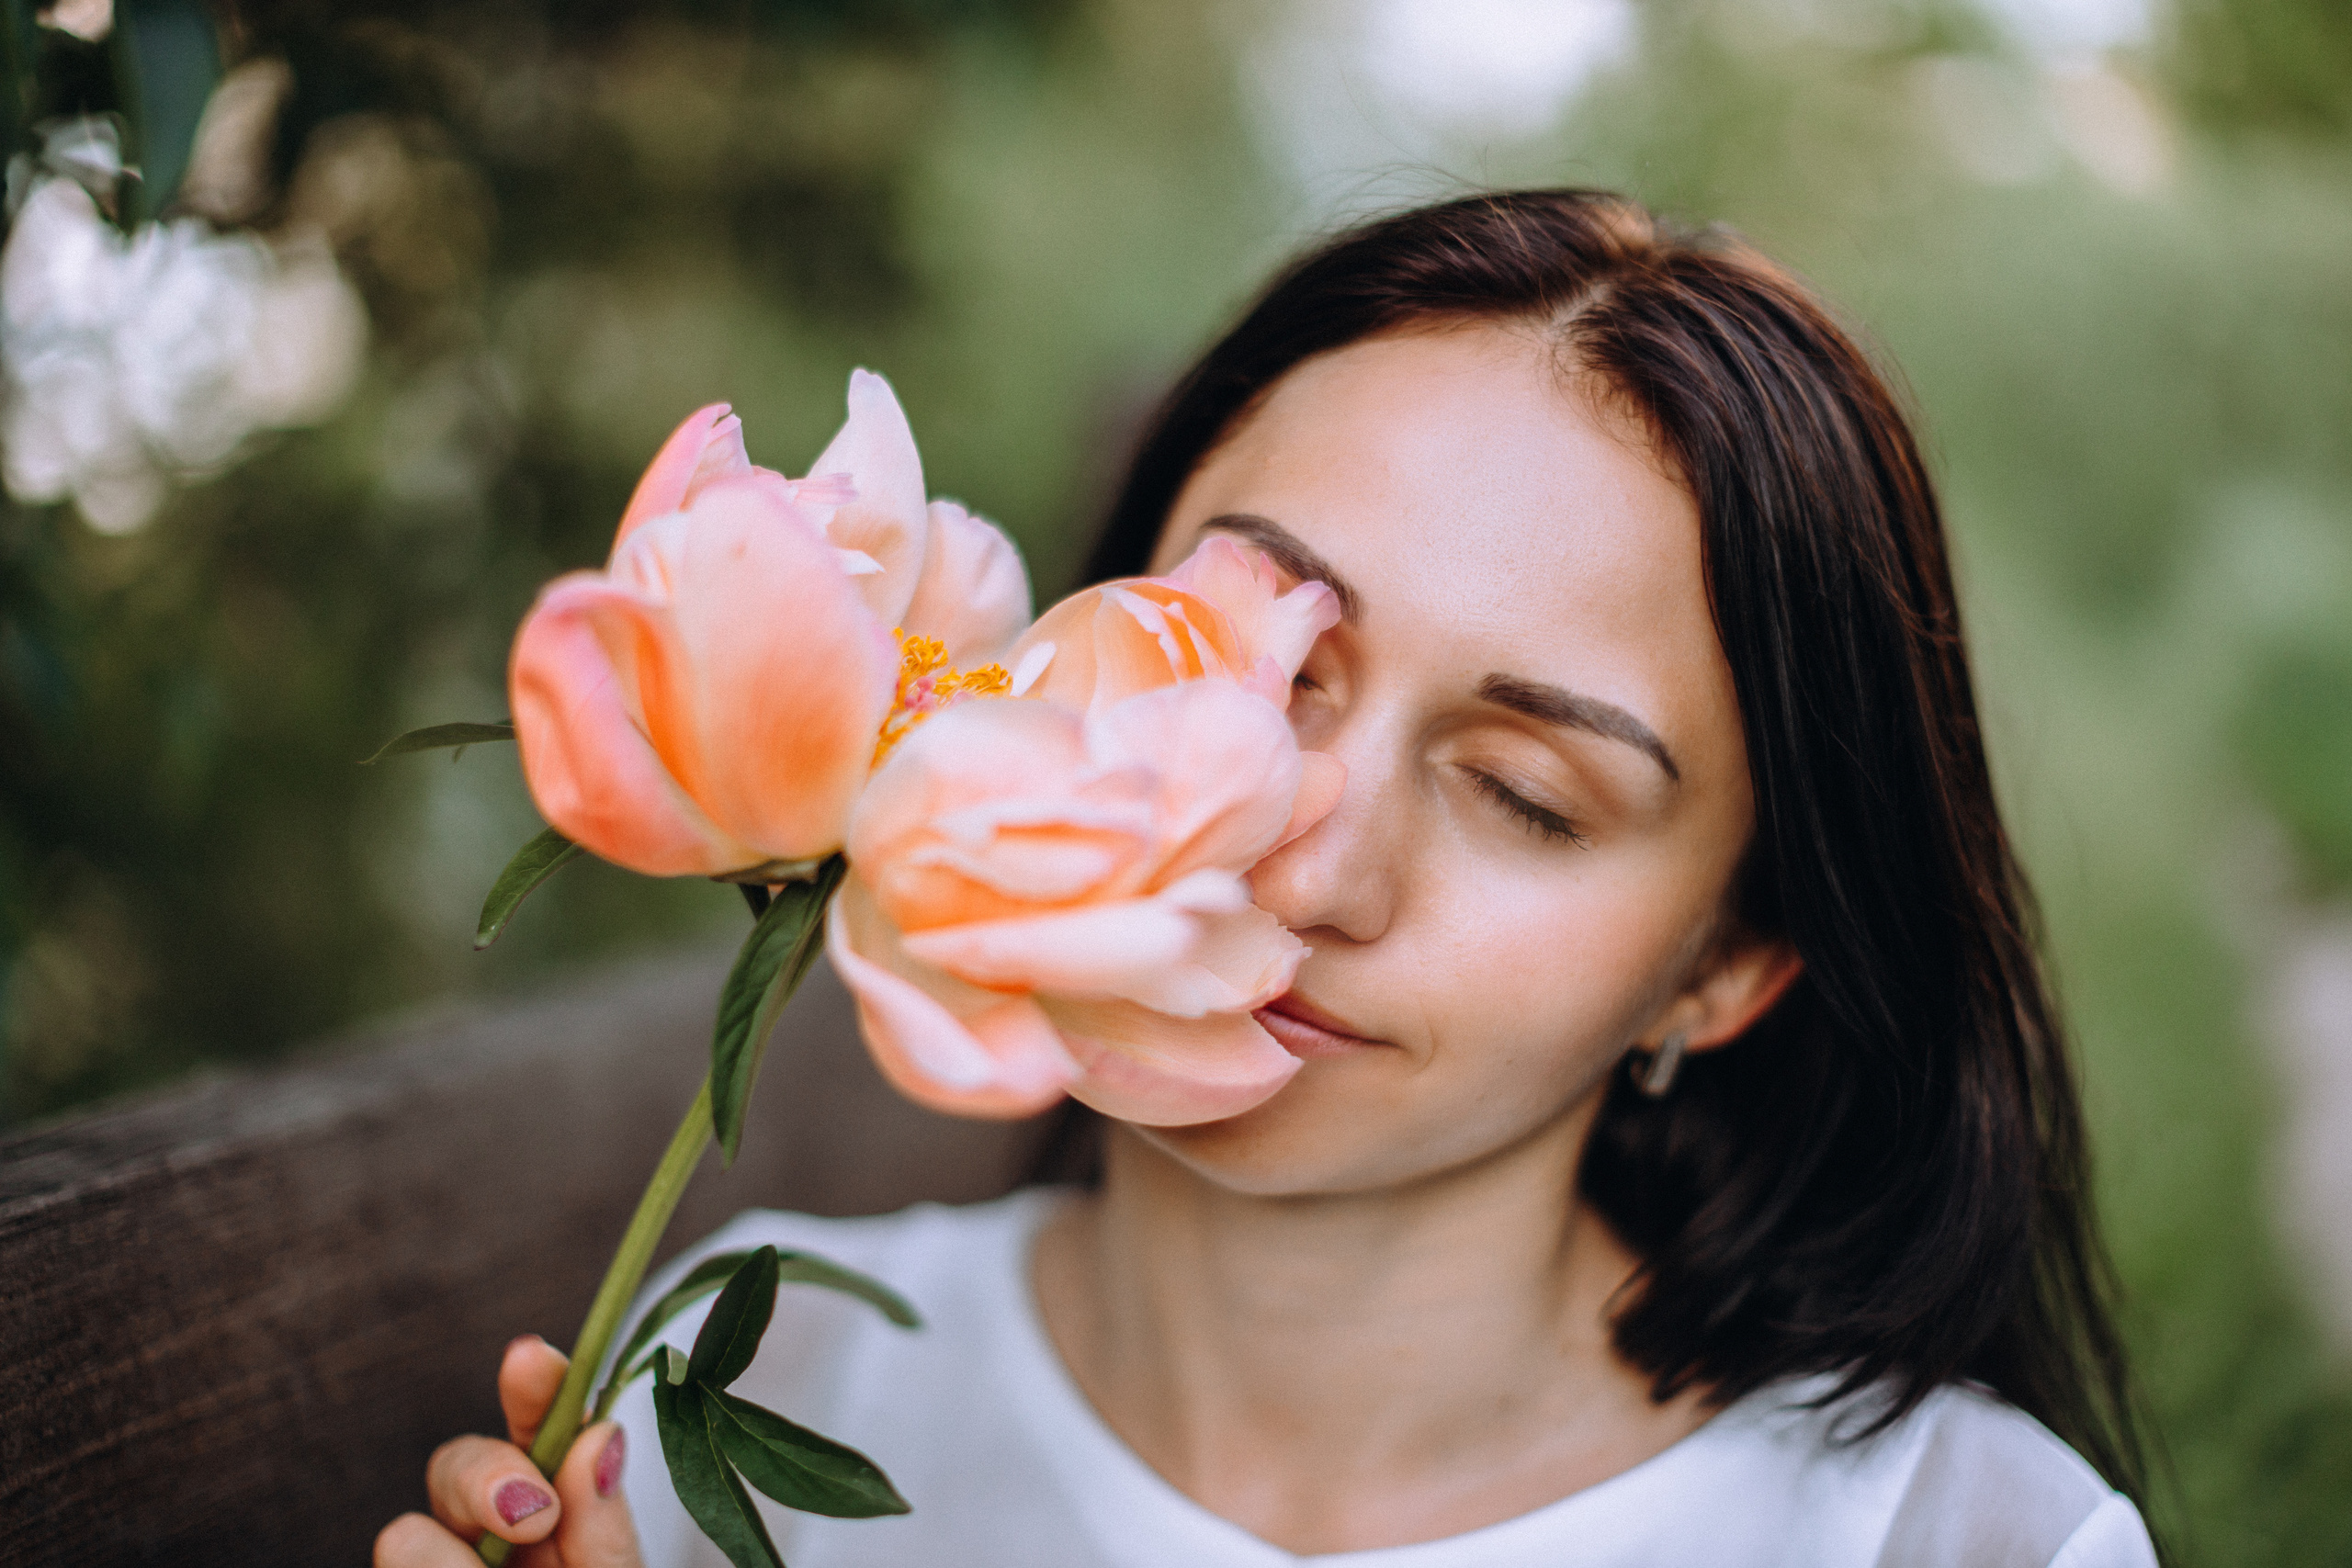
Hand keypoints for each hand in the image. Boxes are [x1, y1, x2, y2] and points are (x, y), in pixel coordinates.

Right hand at [376, 1335, 643, 1567]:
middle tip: (535, 1515)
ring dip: (447, 1563)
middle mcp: (493, 1538)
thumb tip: (602, 1433)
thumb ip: (606, 1530)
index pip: (540, 1435)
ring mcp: (441, 1566)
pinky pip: (395, 1565)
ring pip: (405, 1536)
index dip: (534, 1391)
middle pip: (456, 1464)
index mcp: (557, 1516)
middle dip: (484, 1477)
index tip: (530, 1358)